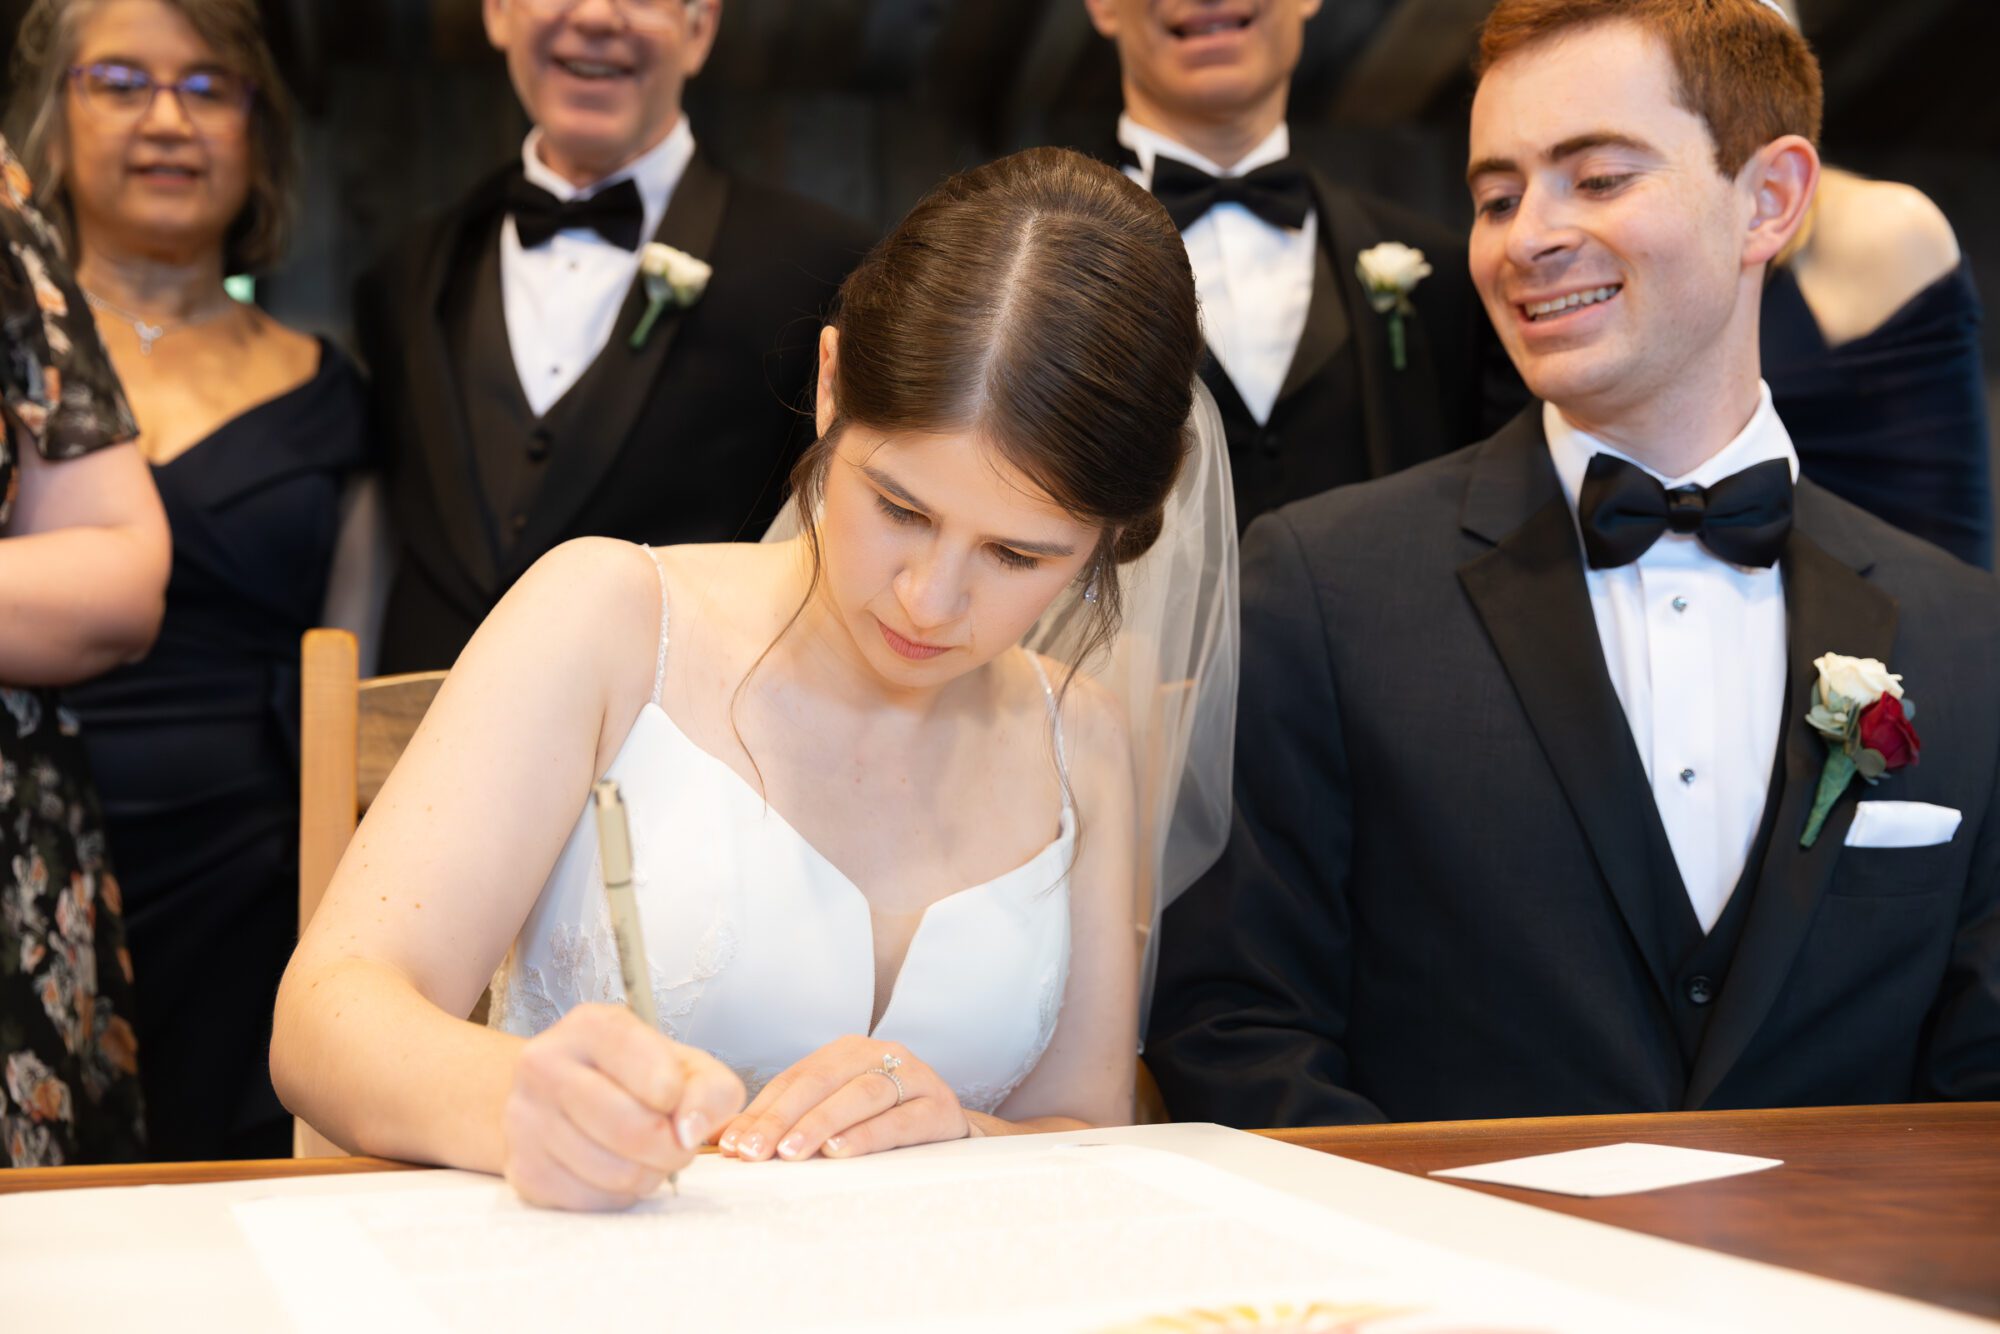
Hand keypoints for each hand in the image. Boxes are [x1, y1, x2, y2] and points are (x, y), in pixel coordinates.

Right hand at [501, 1003, 744, 1209]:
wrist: (560, 1095)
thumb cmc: (634, 1077)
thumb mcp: (685, 1065)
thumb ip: (710, 1089)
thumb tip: (690, 1131)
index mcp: (591, 1026)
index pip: (657, 1077)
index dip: (681, 1101)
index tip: (676, 1101)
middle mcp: (546, 1064)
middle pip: (634, 1131)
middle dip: (673, 1149)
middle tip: (675, 1143)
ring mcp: (525, 1119)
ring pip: (616, 1173)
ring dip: (648, 1174)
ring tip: (644, 1153)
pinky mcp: (523, 1169)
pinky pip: (593, 1201)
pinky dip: (618, 1194)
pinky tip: (613, 1167)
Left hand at [716, 1036, 966, 1161]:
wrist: (952, 1131)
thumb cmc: (883, 1123)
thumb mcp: (835, 1113)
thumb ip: (788, 1121)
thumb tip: (722, 1141)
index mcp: (847, 1052)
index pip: (794, 1079)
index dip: (761, 1110)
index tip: (731, 1143)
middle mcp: (879, 1054)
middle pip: (821, 1081)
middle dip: (781, 1118)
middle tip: (753, 1151)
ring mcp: (913, 1077)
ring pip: (860, 1094)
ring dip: (820, 1123)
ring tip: (790, 1151)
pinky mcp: (940, 1107)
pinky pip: (899, 1120)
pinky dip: (867, 1135)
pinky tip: (840, 1151)